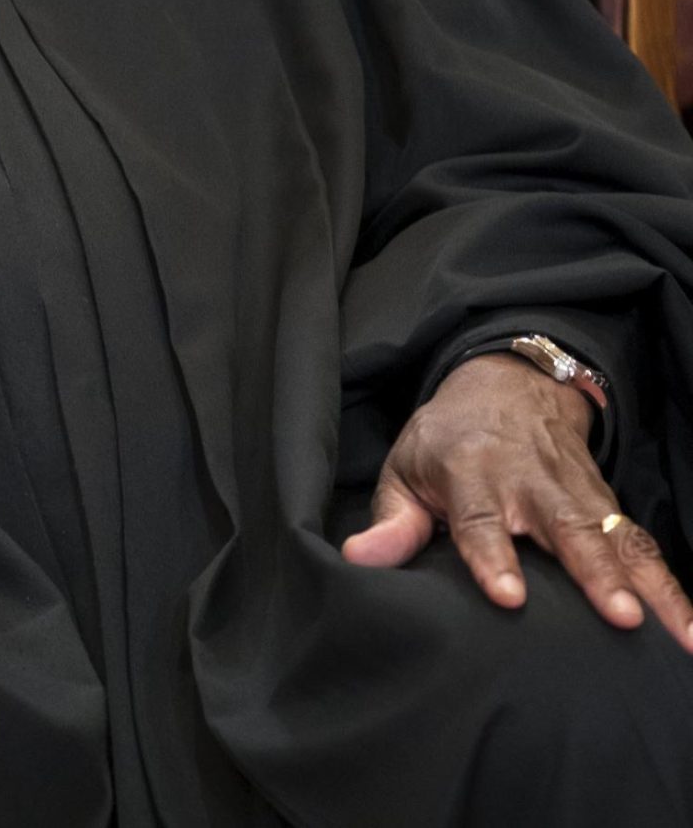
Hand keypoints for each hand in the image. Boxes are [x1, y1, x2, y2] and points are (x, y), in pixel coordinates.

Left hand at [342, 352, 692, 650]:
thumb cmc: (448, 440)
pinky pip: (643, 545)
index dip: (492, 556)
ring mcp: (575, 490)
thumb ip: (392, 520)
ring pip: (615, 537)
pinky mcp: (608, 503)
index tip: (508, 596)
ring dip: (646, 584)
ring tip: (674, 636)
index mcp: (471, 470)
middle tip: (618, 614)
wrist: (508, 384)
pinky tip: (689, 632)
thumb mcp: (407, 467)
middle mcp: (529, 479)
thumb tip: (360, 560)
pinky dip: (671, 587)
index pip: (480, 518)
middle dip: (593, 571)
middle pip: (565, 527)